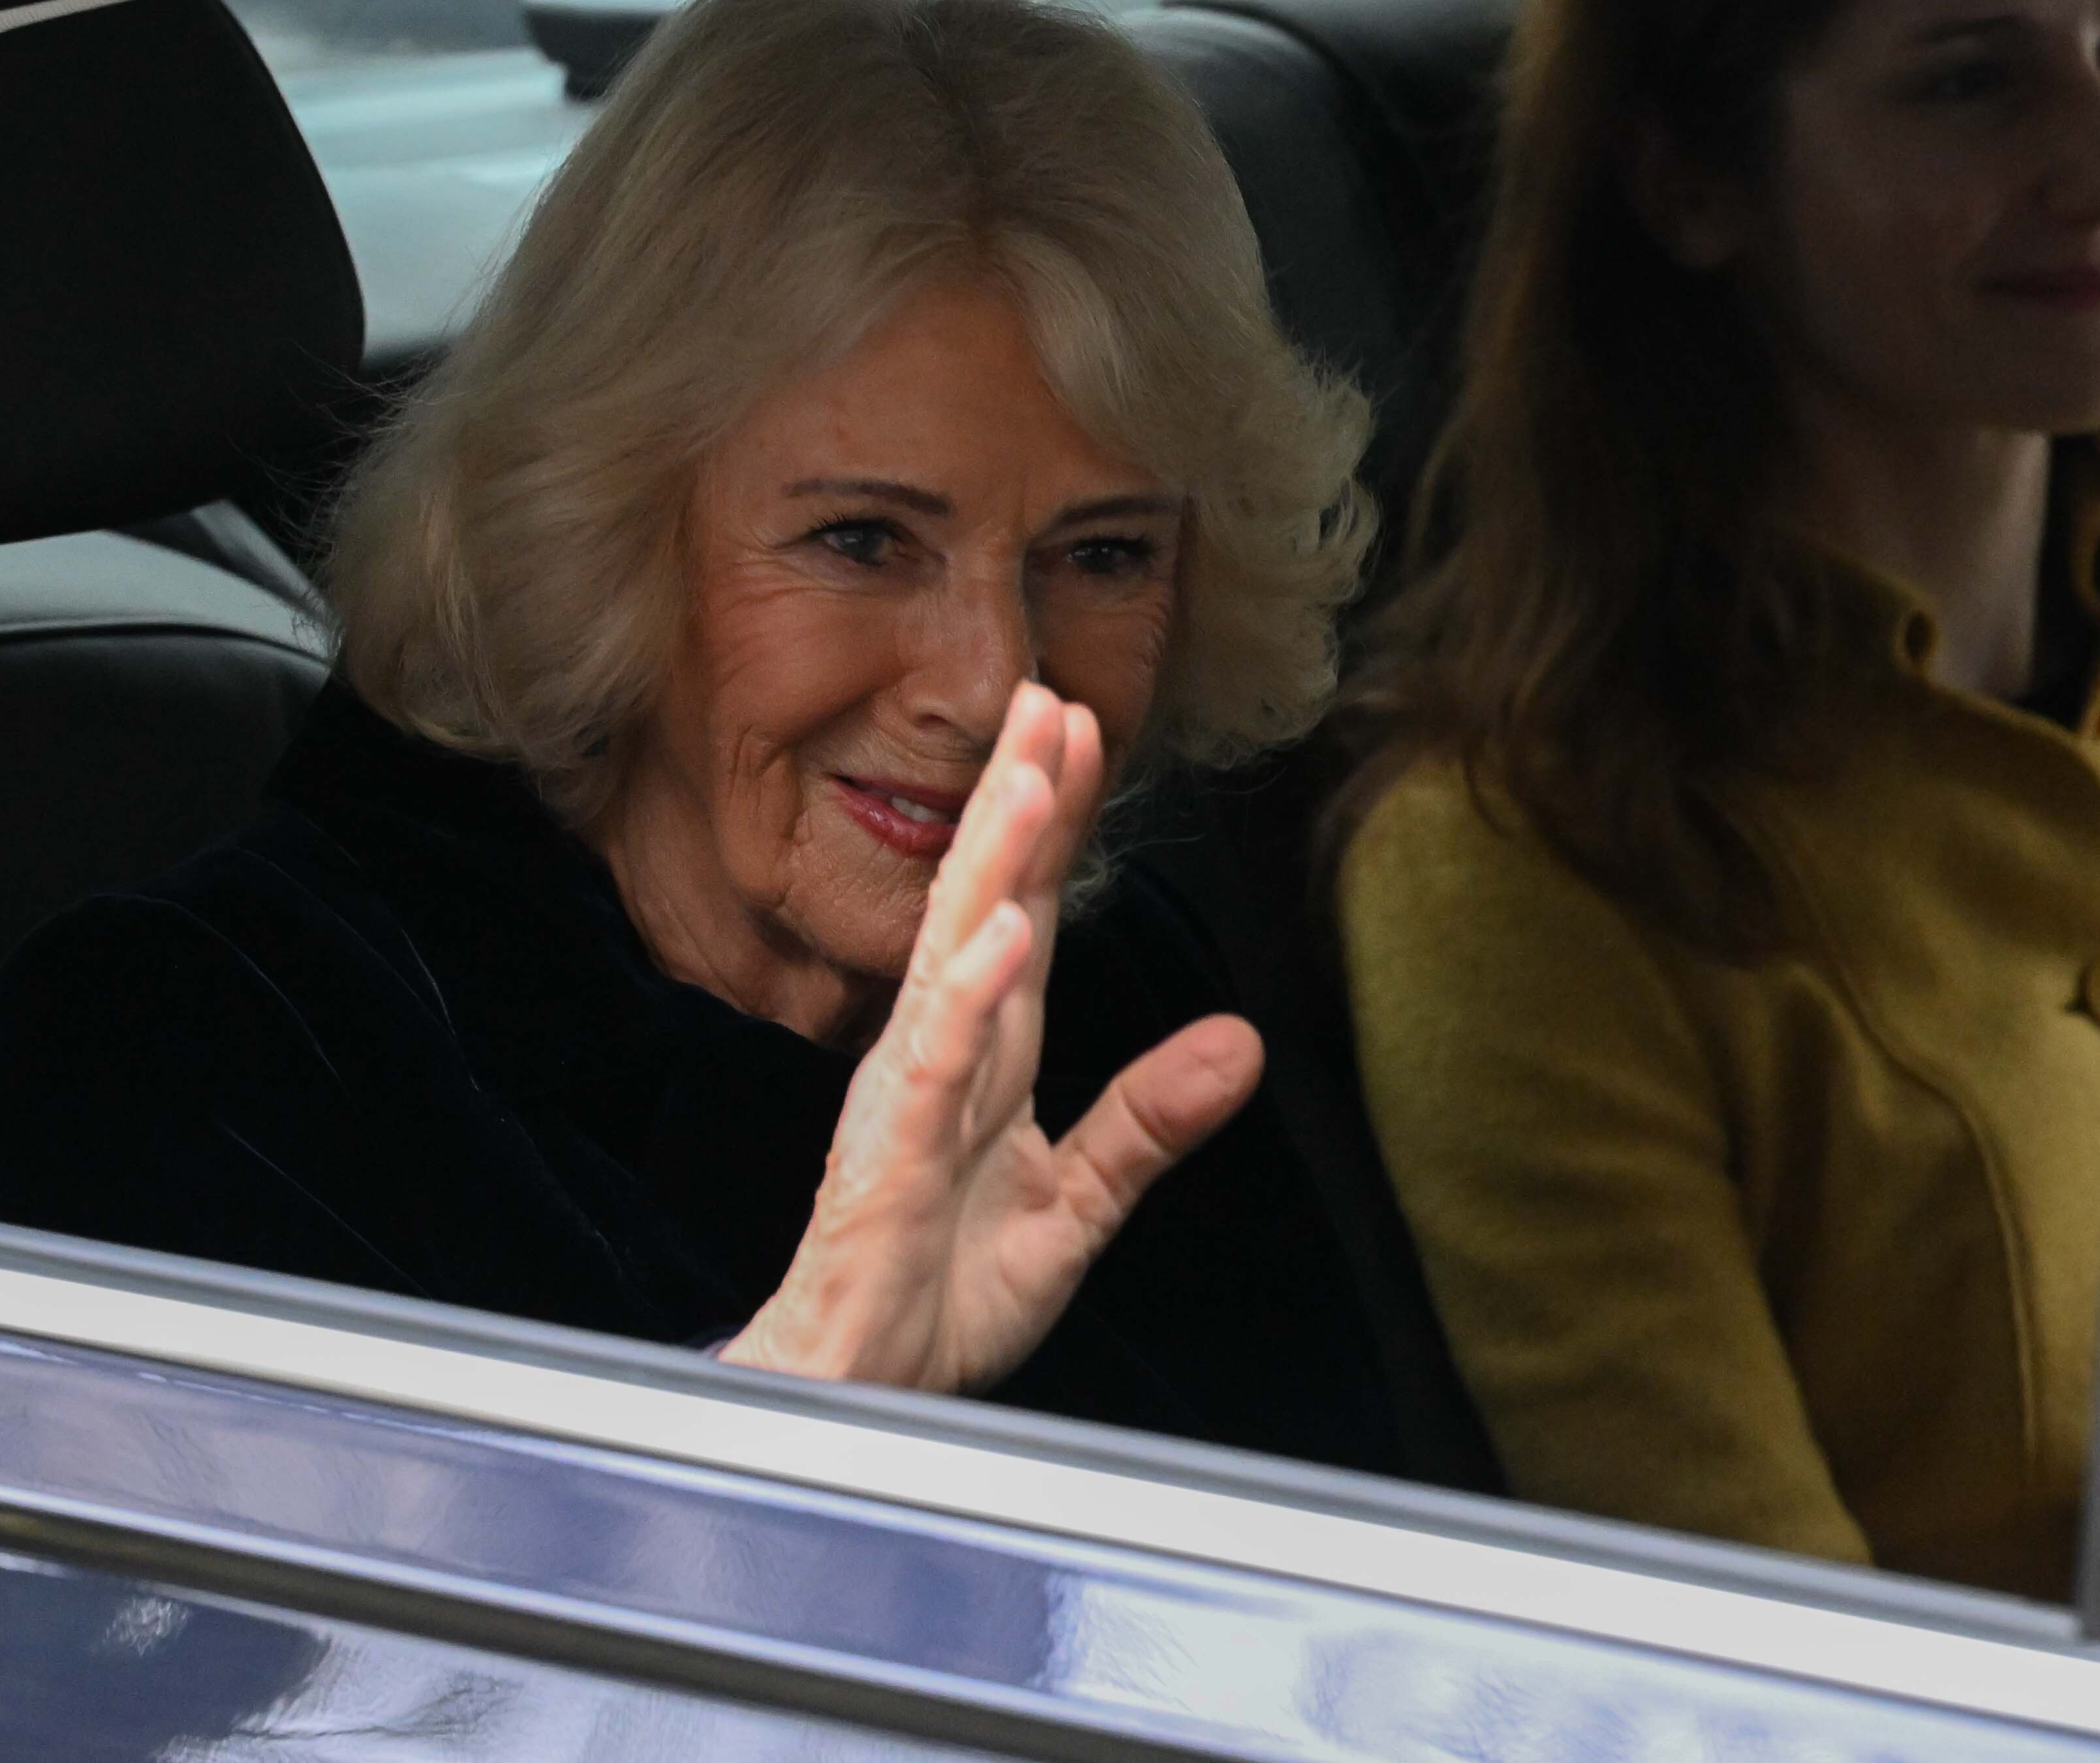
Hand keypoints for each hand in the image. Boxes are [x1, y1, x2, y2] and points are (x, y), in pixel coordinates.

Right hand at [718, 681, 1262, 1393]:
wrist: (859, 1399)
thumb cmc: (932, 1297)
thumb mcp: (1073, 1209)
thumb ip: (1149, 1122)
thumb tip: (1241, 1042)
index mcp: (985, 1057)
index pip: (1027, 915)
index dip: (1054, 825)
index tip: (1081, 728)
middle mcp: (940, 1057)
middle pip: (982, 907)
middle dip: (1015, 804)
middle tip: (1047, 699)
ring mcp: (907, 1103)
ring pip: (951, 964)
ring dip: (993, 870)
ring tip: (1031, 784)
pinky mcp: (887, 1163)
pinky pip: (930, 1070)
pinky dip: (964, 1002)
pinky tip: (997, 940)